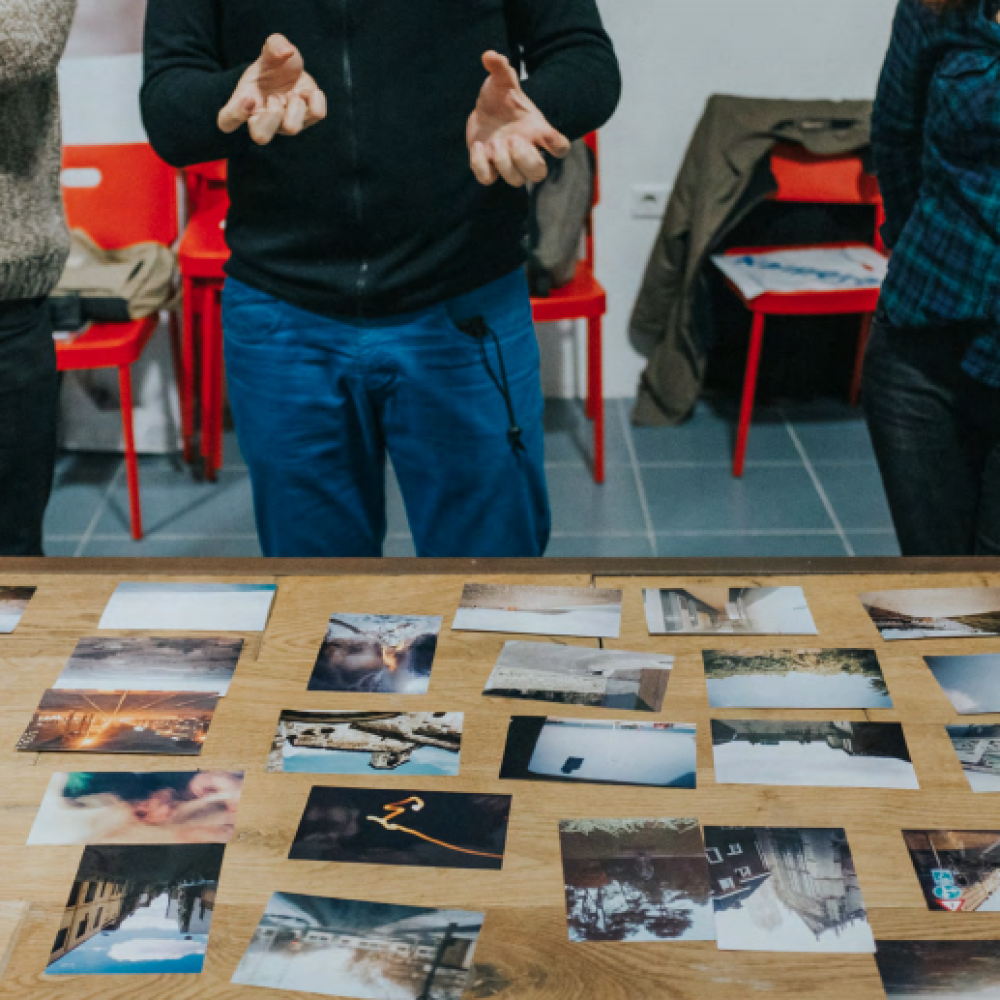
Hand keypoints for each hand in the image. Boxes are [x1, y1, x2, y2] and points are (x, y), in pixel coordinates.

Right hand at [218, 34, 327, 144]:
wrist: (292, 73)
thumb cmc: (272, 66)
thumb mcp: (269, 50)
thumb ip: (273, 45)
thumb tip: (285, 50)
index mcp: (244, 105)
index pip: (227, 121)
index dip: (235, 114)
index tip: (249, 98)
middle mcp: (263, 120)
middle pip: (260, 136)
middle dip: (271, 115)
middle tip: (275, 98)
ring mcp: (286, 124)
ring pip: (292, 128)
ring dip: (295, 104)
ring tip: (292, 93)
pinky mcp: (308, 119)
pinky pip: (317, 114)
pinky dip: (315, 98)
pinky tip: (307, 92)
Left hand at [467, 51, 570, 187]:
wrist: (486, 113)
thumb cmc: (502, 98)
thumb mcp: (502, 80)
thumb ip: (500, 68)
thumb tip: (489, 55)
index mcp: (537, 131)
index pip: (560, 148)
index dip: (557, 146)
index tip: (547, 136)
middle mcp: (526, 151)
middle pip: (539, 174)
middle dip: (527, 161)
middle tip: (513, 140)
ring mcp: (508, 162)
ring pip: (517, 181)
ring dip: (504, 163)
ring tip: (495, 143)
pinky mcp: (489, 167)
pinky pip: (487, 179)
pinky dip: (481, 165)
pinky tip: (479, 145)